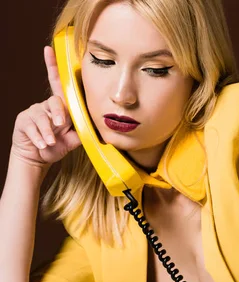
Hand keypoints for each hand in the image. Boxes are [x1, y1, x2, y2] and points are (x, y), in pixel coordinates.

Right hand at [11, 46, 80, 167]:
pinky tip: (42, 145)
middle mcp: (46, 106)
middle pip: (54, 101)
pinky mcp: (23, 121)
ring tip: (50, 143)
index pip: (58, 84)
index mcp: (60, 107)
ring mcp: (34, 112)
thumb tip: (99, 129)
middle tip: (60, 124)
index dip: (53, 66)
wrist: (39, 158)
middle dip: (57, 112)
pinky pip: (31, 126)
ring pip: (41, 117)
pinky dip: (38, 137)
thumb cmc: (57, 146)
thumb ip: (82, 132)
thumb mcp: (72, 140)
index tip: (49, 50)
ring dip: (47, 132)